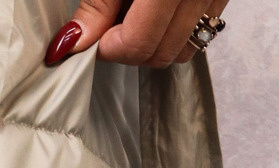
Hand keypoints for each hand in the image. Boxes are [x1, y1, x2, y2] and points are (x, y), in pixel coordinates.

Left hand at [45, 0, 227, 66]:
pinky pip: (201, 24)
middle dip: (131, 48)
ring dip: (156, 41)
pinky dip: (176, 25)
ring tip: (133, 13)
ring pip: (185, 45)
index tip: (94, 38)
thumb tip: (76, 40)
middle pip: (164, 51)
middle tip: (109, 27)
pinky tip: (157, 4)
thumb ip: (98, 2)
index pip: (140, 42)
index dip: (110, 47)